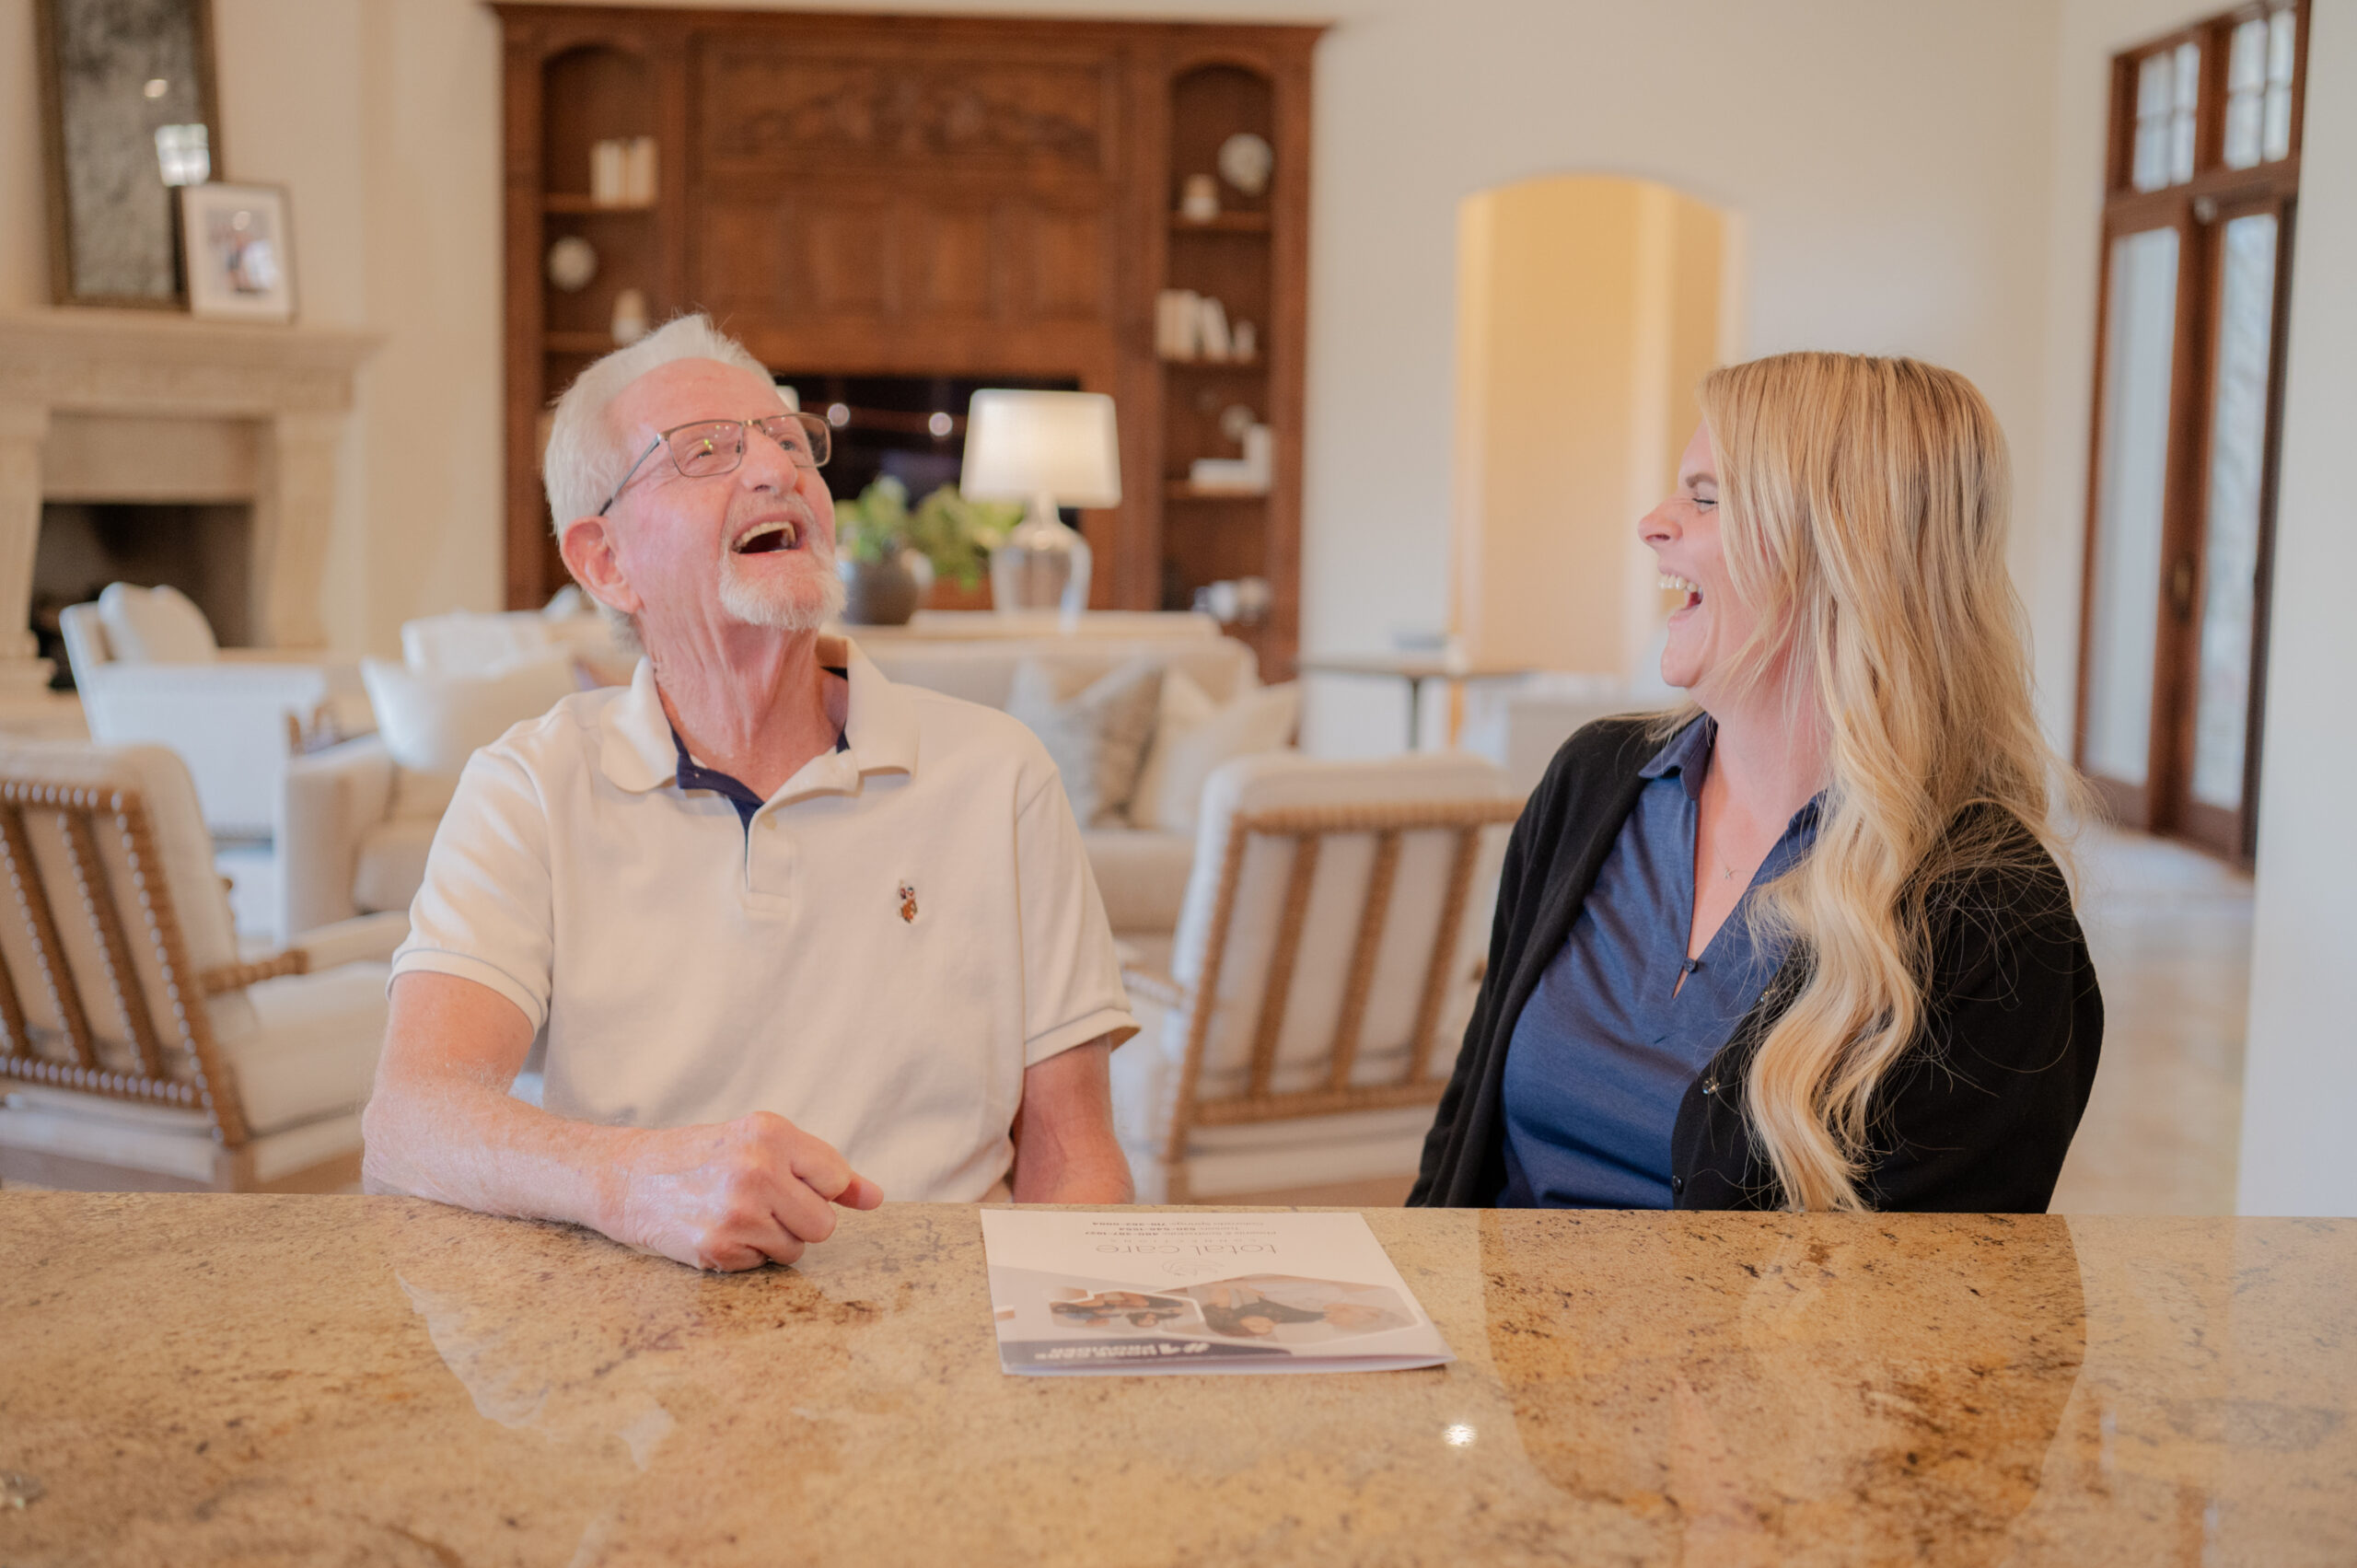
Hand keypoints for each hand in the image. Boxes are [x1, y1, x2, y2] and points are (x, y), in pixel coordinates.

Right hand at [611, 1112, 883, 1270]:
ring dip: (773, 1239)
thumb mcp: (762, 1145)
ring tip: (735, 1214)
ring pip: (797, 1248)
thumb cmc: (703, 1158)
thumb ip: (824, 1170)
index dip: (816, 1188)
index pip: (837, 1179)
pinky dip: (745, 1254)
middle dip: (798, 1220)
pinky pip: (763, 1264)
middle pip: (824, 1223)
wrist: (626, 1176)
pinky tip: (717, 1230)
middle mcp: (757, 1168)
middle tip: (759, 1202)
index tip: (786, 1182)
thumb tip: (876, 1198)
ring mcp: (737, 1210)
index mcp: (771, 1133)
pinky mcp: (718, 1247)